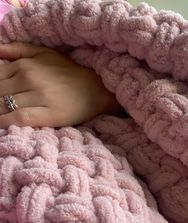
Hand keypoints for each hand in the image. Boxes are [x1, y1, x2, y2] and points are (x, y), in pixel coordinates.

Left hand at [0, 42, 121, 127]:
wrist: (95, 89)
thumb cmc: (69, 72)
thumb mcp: (45, 53)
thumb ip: (19, 50)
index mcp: (26, 65)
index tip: (0, 94)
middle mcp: (29, 79)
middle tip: (0, 103)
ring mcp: (38, 97)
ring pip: (3, 106)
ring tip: (1, 114)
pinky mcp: (47, 115)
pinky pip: (18, 119)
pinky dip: (5, 122)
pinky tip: (2, 124)